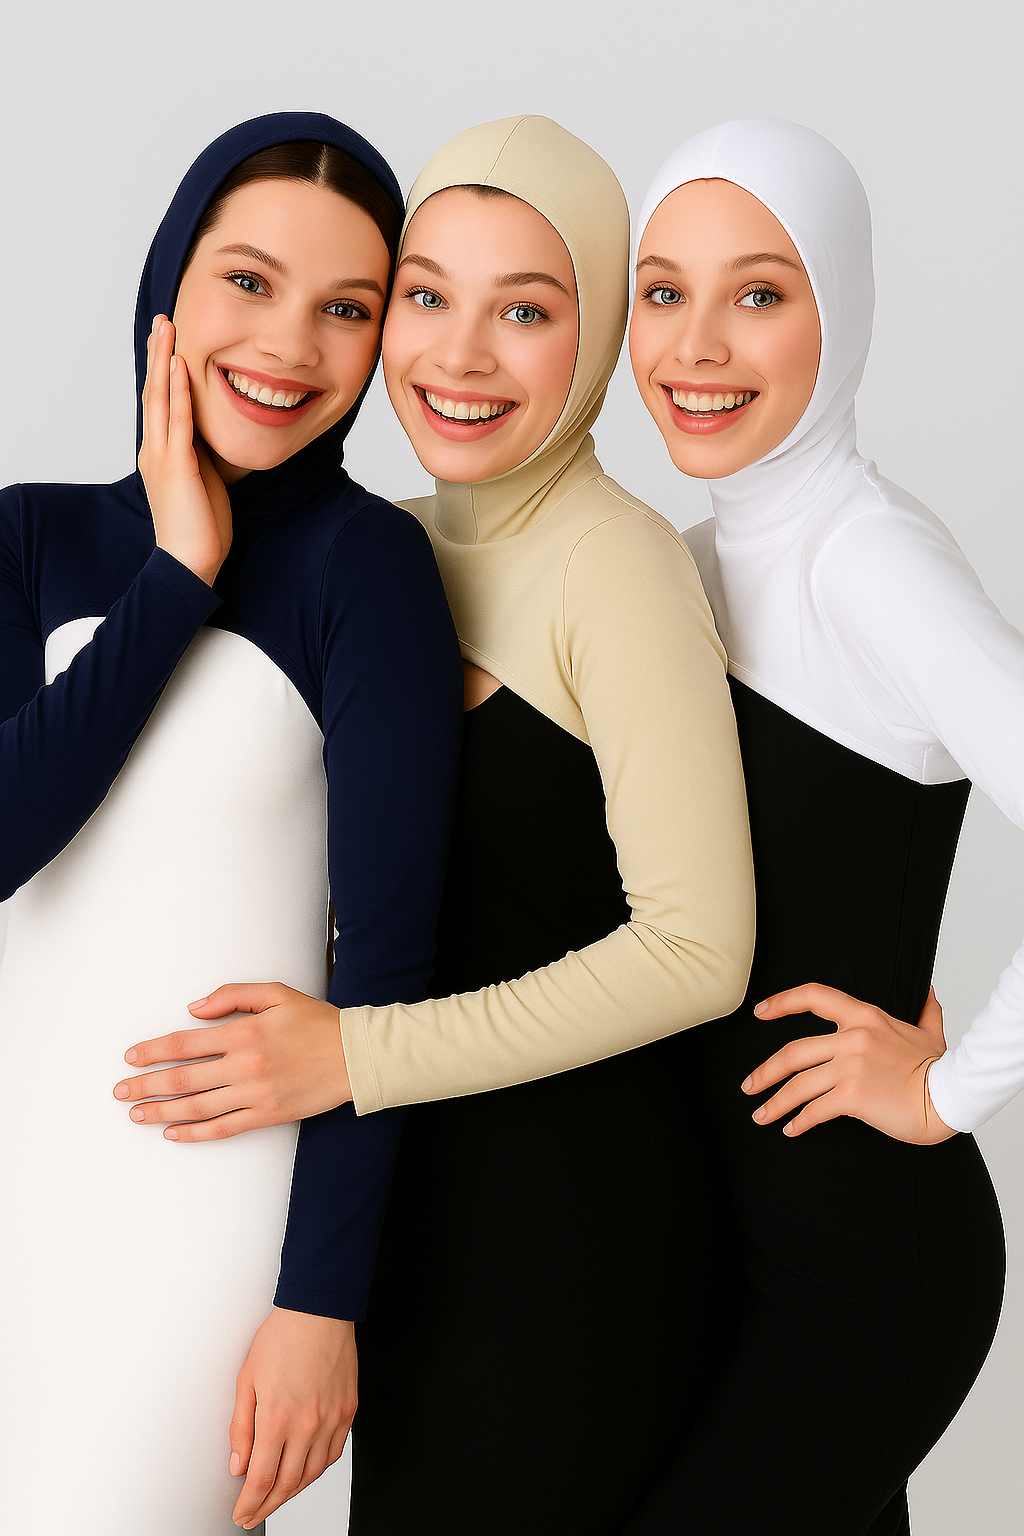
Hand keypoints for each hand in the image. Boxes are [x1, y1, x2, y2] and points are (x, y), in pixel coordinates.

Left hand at [113, 983, 352, 1140]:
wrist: (353, 1055)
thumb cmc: (316, 1022)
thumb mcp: (276, 993)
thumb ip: (232, 995)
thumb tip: (194, 1009)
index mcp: (243, 1033)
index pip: (185, 1043)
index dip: (153, 1051)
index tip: (132, 1057)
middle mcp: (244, 1066)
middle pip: (183, 1079)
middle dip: (146, 1085)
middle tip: (121, 1091)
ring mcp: (254, 1094)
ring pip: (197, 1107)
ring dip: (162, 1111)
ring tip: (137, 1114)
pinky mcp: (266, 1115)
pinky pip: (223, 1129)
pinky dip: (195, 1133)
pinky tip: (174, 1133)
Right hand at [138, 314, 231, 585]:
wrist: (190, 562)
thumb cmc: (201, 529)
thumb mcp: (205, 483)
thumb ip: (204, 457)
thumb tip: (216, 437)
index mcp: (162, 454)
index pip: (160, 403)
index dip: (163, 371)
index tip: (169, 343)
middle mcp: (155, 449)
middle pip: (154, 391)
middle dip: (158, 354)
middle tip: (162, 321)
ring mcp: (162, 456)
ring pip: (159, 397)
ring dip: (163, 360)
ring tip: (166, 329)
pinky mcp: (176, 465)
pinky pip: (177, 421)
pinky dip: (178, 391)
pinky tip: (180, 366)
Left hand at [229, 1307, 356, 1529]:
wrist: (319, 1310)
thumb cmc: (282, 1336)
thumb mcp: (247, 1379)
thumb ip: (241, 1428)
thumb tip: (238, 1465)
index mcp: (277, 1416)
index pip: (261, 1478)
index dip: (250, 1503)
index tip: (241, 1513)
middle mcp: (307, 1423)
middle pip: (287, 1484)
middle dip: (267, 1506)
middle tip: (254, 1514)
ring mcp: (331, 1419)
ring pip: (312, 1474)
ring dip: (292, 1492)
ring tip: (276, 1498)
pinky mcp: (348, 1411)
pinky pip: (334, 1454)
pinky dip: (317, 1470)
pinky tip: (306, 1472)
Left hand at [741, 983, 957, 1144]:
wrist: (949, 1097)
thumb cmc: (939, 1067)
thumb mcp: (930, 1031)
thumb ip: (925, 1009)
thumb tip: (928, 992)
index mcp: (864, 1016)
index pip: (814, 996)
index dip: (782, 1002)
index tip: (760, 1012)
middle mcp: (852, 1038)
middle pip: (792, 1052)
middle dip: (765, 1071)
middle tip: (749, 1085)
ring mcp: (850, 1067)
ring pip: (797, 1084)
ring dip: (774, 1102)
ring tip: (760, 1115)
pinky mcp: (852, 1096)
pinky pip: (815, 1109)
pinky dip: (799, 1121)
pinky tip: (791, 1129)